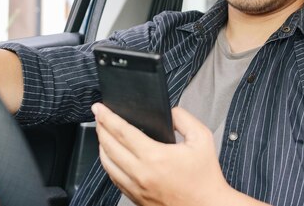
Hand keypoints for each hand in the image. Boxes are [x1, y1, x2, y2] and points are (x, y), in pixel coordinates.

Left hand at [93, 103, 269, 205]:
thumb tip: (168, 112)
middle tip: (98, 115)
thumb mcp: (202, 138)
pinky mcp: (136, 199)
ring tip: (102, 132)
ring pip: (107, 164)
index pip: (122, 132)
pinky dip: (108, 164)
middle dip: (100, 127)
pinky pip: (114, 179)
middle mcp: (141, 174)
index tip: (99, 108)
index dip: (107, 117)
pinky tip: (110, 156)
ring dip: (101, 146)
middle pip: (109, 146)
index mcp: (155, 157)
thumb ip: (184, 118)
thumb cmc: (206, 177)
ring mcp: (137, 188)